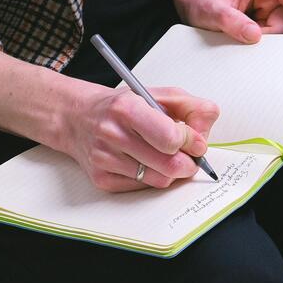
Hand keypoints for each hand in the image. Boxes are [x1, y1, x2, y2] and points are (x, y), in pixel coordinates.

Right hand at [59, 84, 218, 191]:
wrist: (77, 117)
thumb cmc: (122, 106)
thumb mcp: (158, 95)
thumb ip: (191, 108)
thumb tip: (205, 132)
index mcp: (127, 108)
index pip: (171, 138)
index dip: (192, 142)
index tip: (196, 142)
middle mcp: (112, 134)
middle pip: (169, 165)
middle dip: (188, 163)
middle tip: (190, 156)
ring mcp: (105, 159)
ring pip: (160, 179)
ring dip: (172, 171)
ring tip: (166, 156)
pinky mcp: (102, 179)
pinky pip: (143, 187)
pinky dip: (153, 177)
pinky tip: (146, 162)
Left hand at [174, 0, 282, 43]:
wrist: (195, 4)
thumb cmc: (203, 1)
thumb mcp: (212, 11)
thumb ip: (232, 21)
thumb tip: (255, 36)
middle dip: (272, 39)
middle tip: (245, 39)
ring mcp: (272, 12)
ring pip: (282, 37)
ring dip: (264, 44)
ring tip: (238, 36)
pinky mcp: (268, 26)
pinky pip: (273, 43)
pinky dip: (260, 47)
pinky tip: (242, 40)